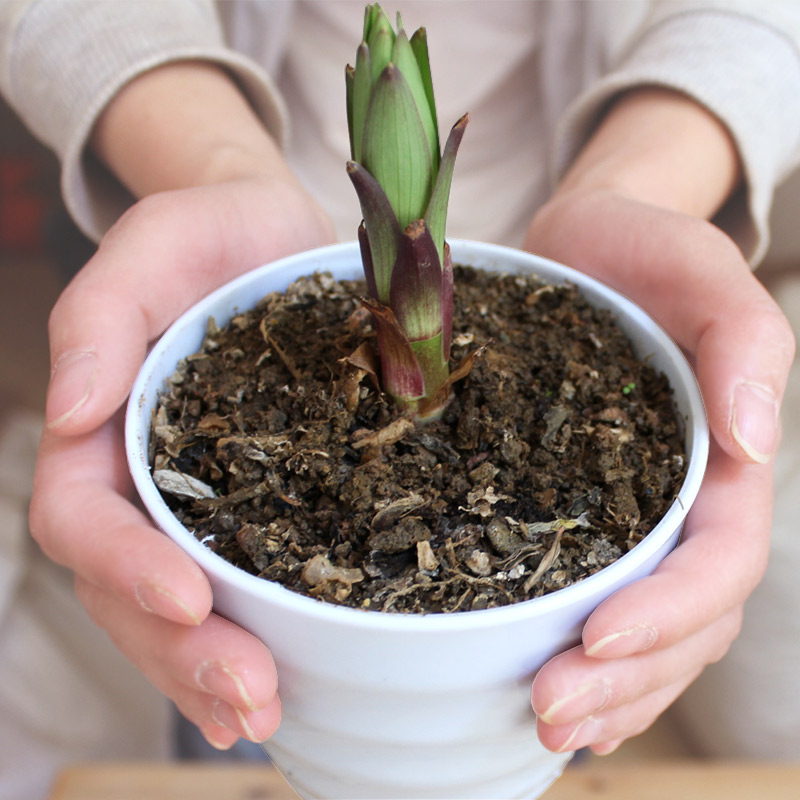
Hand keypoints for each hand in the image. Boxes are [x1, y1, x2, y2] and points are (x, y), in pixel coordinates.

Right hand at [29, 176, 334, 749]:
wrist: (278, 235)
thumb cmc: (210, 234)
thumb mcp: (155, 247)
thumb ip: (100, 319)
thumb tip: (68, 408)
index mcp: (108, 430)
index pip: (85, 520)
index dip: (124, 567)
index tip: (186, 596)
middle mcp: (149, 481)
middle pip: (131, 590)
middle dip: (179, 650)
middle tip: (245, 696)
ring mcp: (207, 501)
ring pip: (184, 608)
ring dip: (213, 671)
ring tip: (261, 713)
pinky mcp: (267, 502)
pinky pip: (252, 584)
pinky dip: (260, 641)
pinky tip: (287, 686)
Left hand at [524, 189, 793, 754]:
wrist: (586, 245)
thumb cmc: (645, 252)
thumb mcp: (698, 270)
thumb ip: (743, 343)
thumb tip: (757, 441)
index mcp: (721, 462)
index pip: (718, 562)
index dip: (669, 611)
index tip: (598, 638)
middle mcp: (684, 504)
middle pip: (681, 619)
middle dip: (625, 676)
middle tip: (550, 708)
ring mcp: (634, 516)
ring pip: (645, 631)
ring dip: (605, 691)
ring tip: (544, 722)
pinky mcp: (580, 512)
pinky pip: (597, 601)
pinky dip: (589, 663)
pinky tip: (549, 698)